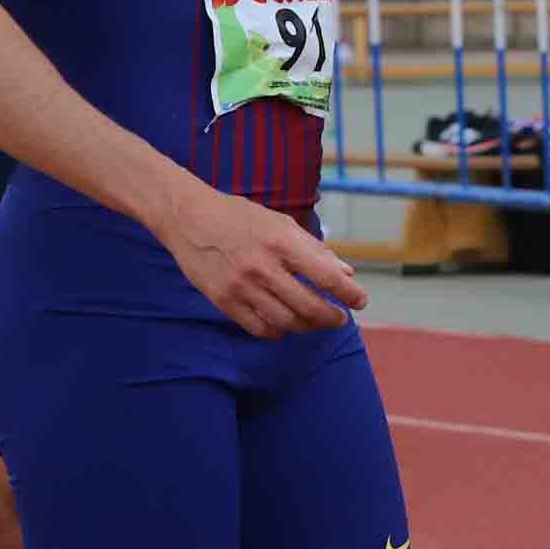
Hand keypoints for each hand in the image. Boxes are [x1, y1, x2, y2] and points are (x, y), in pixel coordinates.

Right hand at [161, 185, 367, 336]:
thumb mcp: (280, 223)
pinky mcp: (223, 301)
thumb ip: (315, 249)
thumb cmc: (240, 217)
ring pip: (286, 322)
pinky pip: (259, 328)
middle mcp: (262, 266)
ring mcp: (241, 286)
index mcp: (281, 241)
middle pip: (309, 306)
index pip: (326, 276)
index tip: (361, 301)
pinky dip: (278, 331)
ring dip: (307, 326)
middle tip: (340, 318)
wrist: (188, 217)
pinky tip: (285, 325)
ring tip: (313, 321)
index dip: (349, 293)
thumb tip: (345, 273)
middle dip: (332, 317)